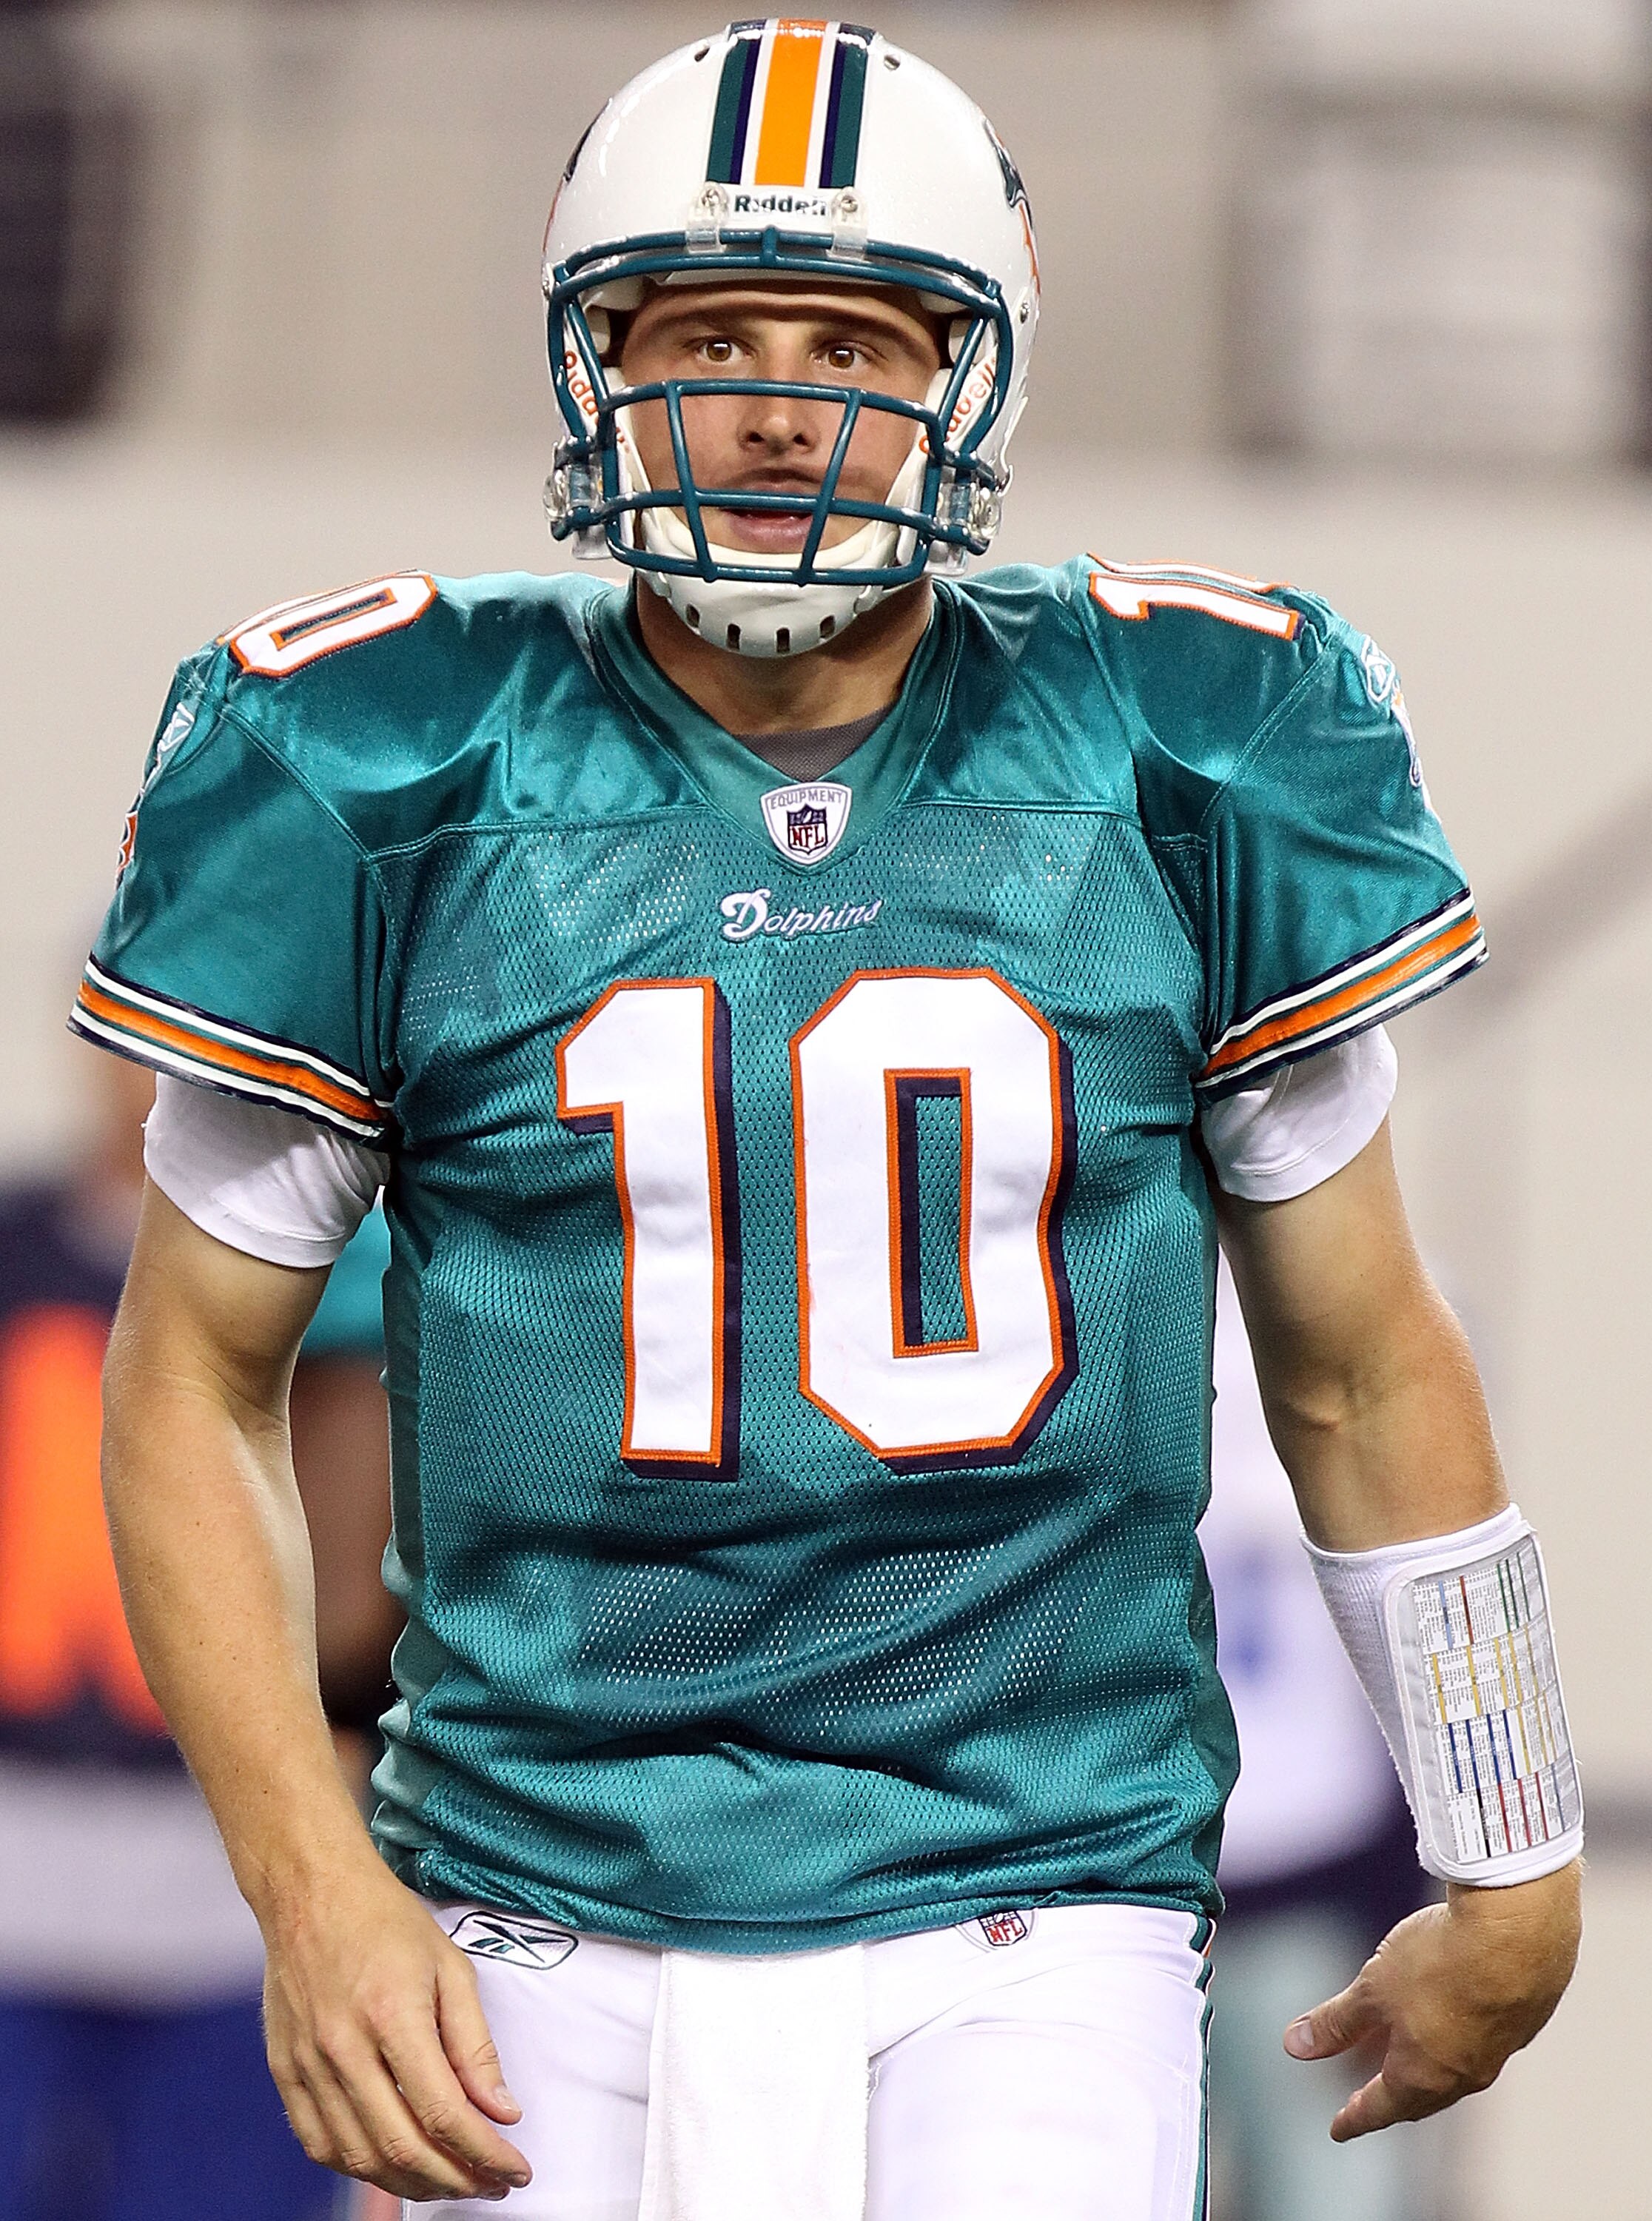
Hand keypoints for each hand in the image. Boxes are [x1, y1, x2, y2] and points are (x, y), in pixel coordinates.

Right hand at [259, 1850, 531, 2200]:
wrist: (311, 1891)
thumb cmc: (385, 1921)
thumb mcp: (450, 1967)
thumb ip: (475, 2044)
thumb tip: (502, 2110)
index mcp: (392, 2015)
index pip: (445, 2112)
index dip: (486, 2153)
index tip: (516, 2168)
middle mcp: (344, 2048)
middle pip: (402, 2146)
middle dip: (457, 2180)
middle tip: (491, 2183)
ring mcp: (307, 2064)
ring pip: (360, 2158)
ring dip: (411, 2183)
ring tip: (450, 2180)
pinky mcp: (284, 2072)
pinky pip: (319, 2144)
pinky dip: (359, 2167)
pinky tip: (392, 2164)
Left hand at [1282, 1858, 1581, 2139]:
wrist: (1516, 1929)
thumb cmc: (1439, 1961)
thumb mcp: (1371, 1990)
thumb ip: (1335, 2022)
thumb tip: (1295, 2046)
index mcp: (1422, 2075)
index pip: (1380, 2108)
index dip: (1355, 2118)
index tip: (1339, 2129)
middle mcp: (1464, 2075)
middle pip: (1421, 2099)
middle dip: (1392, 2100)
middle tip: (1370, 2100)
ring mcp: (1498, 2050)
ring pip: (1455, 2074)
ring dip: (1428, 2072)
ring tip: (1409, 2063)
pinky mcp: (1522, 2020)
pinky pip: (1483, 2044)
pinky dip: (1459, 2041)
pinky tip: (1455, 2022)